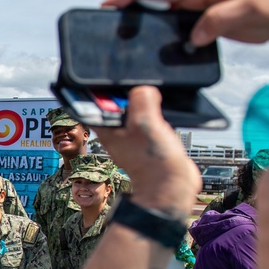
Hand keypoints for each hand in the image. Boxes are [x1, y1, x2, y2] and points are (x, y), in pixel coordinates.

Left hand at [94, 87, 200, 213]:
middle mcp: (116, 131)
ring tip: (155, 102)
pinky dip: (156, 114)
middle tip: (144, 91)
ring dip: (146, 104)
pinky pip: (149, 119)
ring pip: (135, 109)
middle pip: (118, 102)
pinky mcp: (147, 139)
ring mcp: (132, 136)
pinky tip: (164, 115)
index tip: (122, 82)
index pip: (97, 100)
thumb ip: (141, 99)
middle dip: (130, 94)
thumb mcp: (145, 122)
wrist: (171, 186)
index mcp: (106, 128)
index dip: (107, 87)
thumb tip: (144, 87)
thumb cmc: (152, 161)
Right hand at [102, 0, 268, 47]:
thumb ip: (217, 21)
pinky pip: (172, 21)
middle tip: (105, 16)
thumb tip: (193, 36)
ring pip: (161, 8)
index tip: (112, 2)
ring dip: (140, 16)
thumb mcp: (245, 13)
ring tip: (119, 29)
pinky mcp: (200, 18)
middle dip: (129, 4)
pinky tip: (147, 40)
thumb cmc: (267, 9)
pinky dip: (156, 27)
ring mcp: (197, 5)